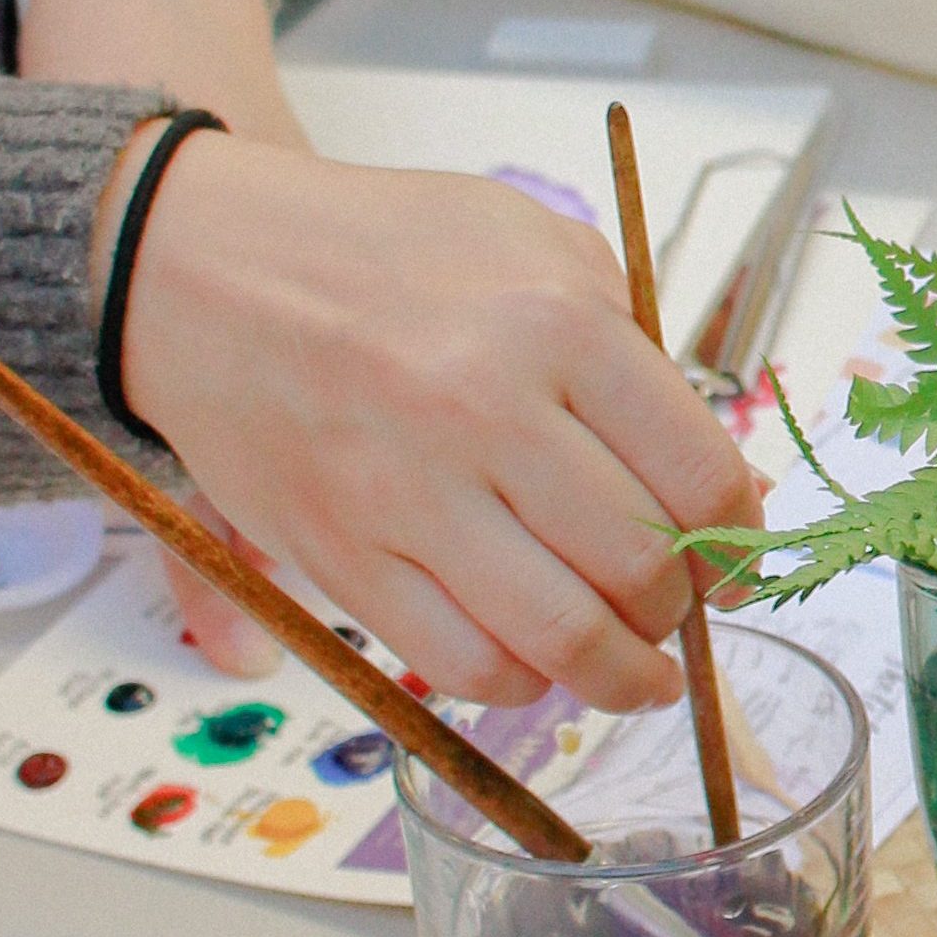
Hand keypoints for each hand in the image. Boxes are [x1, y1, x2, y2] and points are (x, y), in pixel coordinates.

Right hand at [110, 134, 753, 709]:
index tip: (733, 567)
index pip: (701, 480)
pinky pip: (468, 665)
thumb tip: (733, 496)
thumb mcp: (543, 254)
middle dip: (679, 612)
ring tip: (634, 670)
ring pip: (565, 639)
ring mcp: (405, 490)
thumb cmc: (391, 257)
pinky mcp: (341, 553)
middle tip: (673, 610)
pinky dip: (524, 683)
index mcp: (558, 325)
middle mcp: (484, 408)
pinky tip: (537, 659)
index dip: (737, 546)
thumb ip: (645, 368)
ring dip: (622, 677)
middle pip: (642, 571)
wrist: (198, 262)